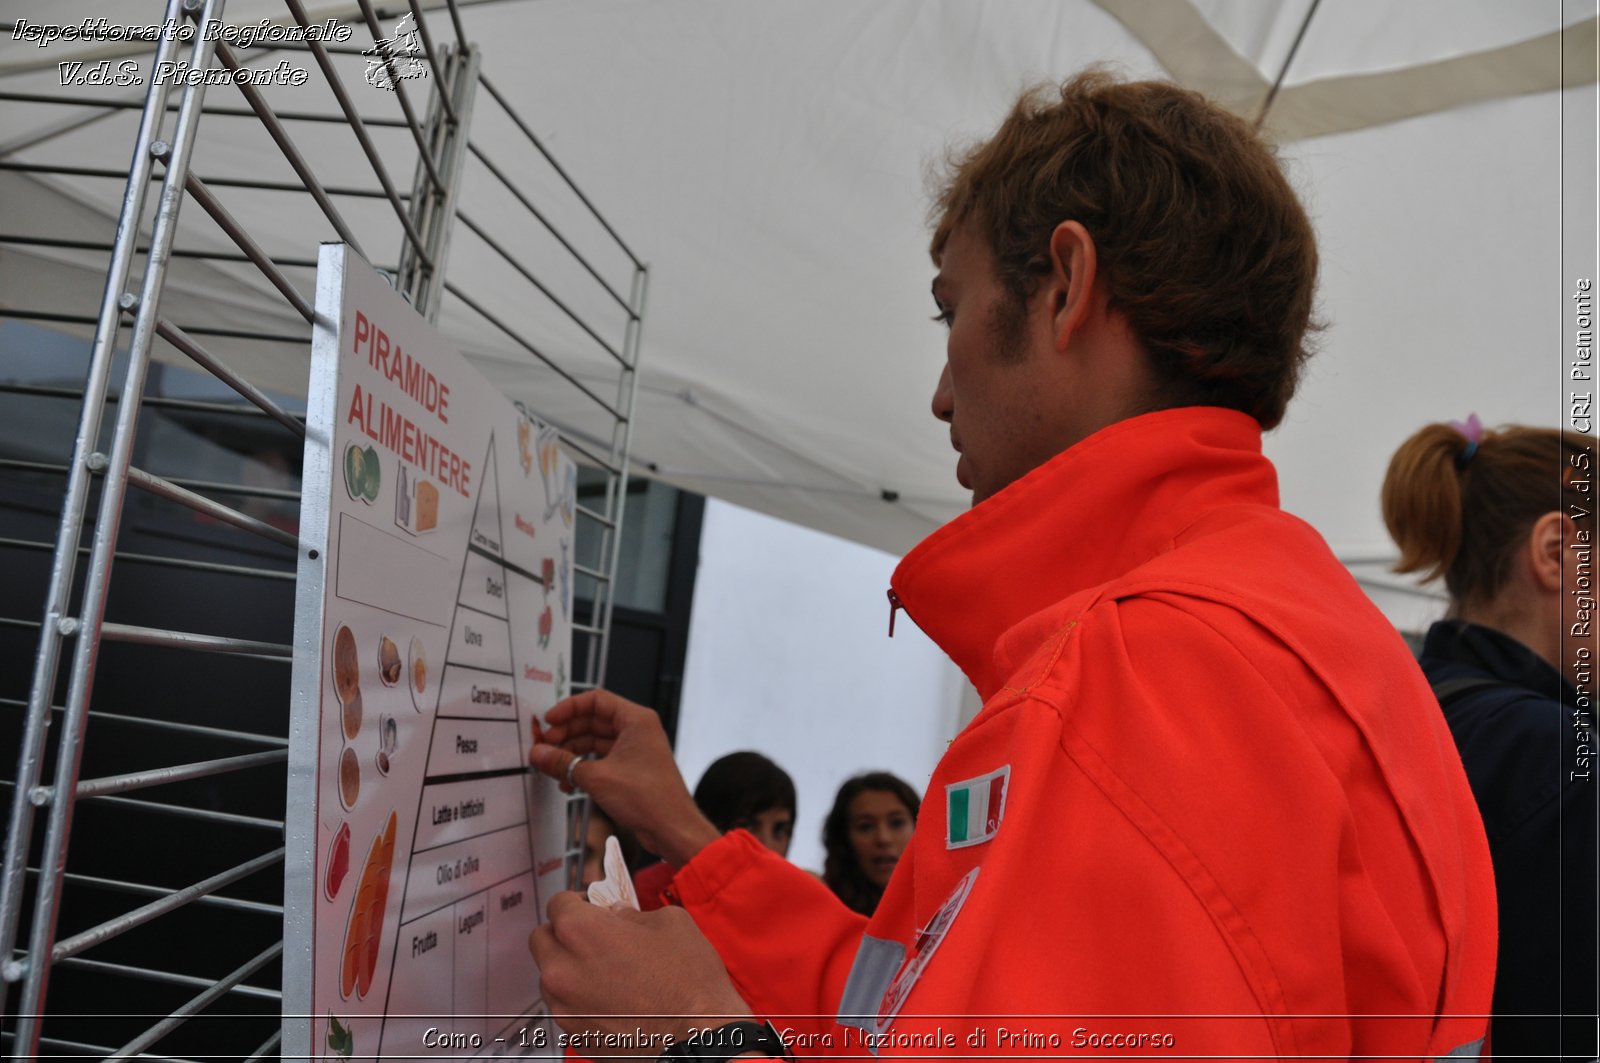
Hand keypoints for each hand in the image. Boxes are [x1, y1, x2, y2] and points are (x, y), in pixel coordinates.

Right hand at [529, 690, 719, 865]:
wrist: (673, 829)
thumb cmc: (646, 797)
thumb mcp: (597, 778)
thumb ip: (563, 763)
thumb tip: (537, 753)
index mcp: (635, 720)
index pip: (596, 700)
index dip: (569, 708)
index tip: (547, 722)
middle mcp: (637, 730)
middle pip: (593, 720)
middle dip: (566, 733)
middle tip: (543, 748)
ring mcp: (634, 749)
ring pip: (595, 742)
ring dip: (572, 753)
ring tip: (551, 767)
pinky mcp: (631, 769)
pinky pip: (601, 759)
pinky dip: (583, 768)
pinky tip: (566, 784)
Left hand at [530, 891, 753, 1061]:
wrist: (697, 1038)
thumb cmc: (688, 980)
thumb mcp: (669, 923)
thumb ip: (632, 914)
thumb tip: (617, 915)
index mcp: (581, 931)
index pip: (558, 904)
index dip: (576, 901)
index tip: (589, 907)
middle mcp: (562, 968)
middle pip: (542, 939)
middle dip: (562, 933)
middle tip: (591, 936)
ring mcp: (565, 1006)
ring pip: (550, 976)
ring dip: (568, 968)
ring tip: (603, 972)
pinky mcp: (574, 1034)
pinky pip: (565, 1007)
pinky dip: (579, 998)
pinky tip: (610, 999)